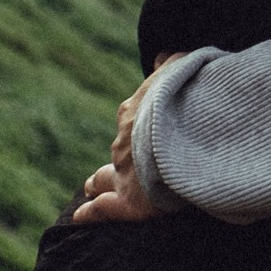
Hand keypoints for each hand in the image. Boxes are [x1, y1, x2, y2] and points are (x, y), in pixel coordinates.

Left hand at [71, 52, 184, 224]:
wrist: (186, 133)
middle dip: (120, 152)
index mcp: (135, 110)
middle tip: (119, 156)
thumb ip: (171, 63)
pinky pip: (104, 209)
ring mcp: (124, 173)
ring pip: (105, 177)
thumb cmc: (189, 98)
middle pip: (118, 147)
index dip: (138, 119)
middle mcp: (124, 141)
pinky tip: (81, 216)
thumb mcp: (183, 68)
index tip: (143, 122)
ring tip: (90, 185)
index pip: (131, 114)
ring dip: (99, 180)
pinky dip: (92, 212)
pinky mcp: (130, 202)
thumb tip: (161, 55)